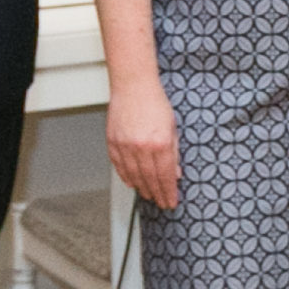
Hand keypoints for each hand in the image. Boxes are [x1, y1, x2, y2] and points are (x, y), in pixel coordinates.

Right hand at [107, 79, 181, 209]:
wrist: (133, 86)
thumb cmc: (154, 102)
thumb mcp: (173, 127)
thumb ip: (174, 152)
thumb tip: (176, 173)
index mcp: (160, 143)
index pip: (165, 176)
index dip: (169, 192)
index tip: (171, 201)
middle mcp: (142, 147)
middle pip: (150, 179)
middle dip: (157, 194)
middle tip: (161, 202)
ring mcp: (125, 146)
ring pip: (133, 176)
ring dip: (142, 188)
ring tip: (149, 195)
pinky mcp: (113, 142)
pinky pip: (119, 166)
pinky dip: (126, 177)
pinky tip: (132, 183)